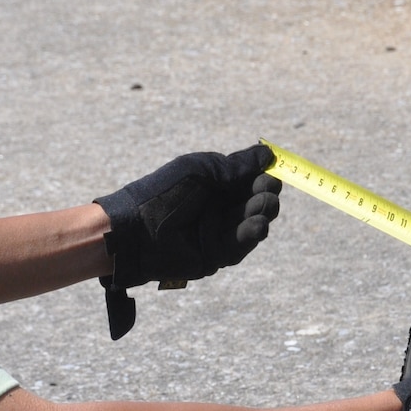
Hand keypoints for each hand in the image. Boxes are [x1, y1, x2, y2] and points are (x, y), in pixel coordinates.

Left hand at [93, 143, 282, 337]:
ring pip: (252, 222)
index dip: (263, 176)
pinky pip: (240, 245)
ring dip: (261, 213)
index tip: (273, 171)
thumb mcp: (202, 172)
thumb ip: (236, 166)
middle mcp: (219, 206)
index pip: (249, 179)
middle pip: (255, 201)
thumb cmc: (165, 193)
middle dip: (265, 194)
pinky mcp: (216, 255)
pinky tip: (259, 225)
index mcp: (215, 183)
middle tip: (267, 190)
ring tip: (263, 206)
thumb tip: (268, 155)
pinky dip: (251, 234)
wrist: (137, 230)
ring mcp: (218, 231)